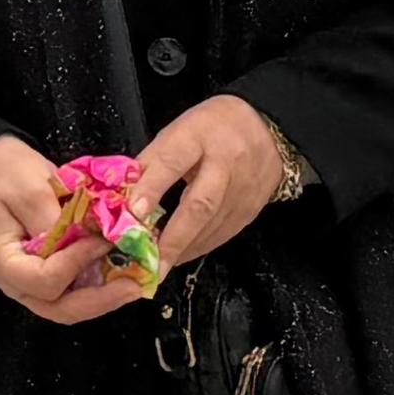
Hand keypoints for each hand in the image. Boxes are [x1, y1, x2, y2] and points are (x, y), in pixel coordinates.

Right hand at [0, 136, 141, 323]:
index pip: (44, 280)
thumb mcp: (30, 188)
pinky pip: (77, 293)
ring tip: (136, 283)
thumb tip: (85, 242)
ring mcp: (34, 285)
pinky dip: (102, 288)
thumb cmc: (8, 175)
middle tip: (134, 285)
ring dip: (106, 298)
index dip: (77, 263)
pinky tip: (125, 275)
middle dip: (101, 299)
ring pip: (72, 307)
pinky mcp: (51, 277)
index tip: (102, 240)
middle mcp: (17, 284)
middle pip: (60, 308)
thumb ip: (54, 220)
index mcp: (3, 263)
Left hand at [132, 94, 291, 270]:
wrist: (268, 131)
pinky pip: (222, 235)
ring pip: (211, 226)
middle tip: (150, 263)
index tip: (133, 213)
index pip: (173, 161)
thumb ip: (153, 162)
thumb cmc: (213, 128)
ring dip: (182, 249)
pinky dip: (198, 249)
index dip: (152, 187)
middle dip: (172, 237)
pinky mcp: (250, 210)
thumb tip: (126, 195)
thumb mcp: (179, 130)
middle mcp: (225, 164)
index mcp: (200, 135)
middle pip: (199, 204)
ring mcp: (242, 190)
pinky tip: (179, 257)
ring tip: (157, 267)